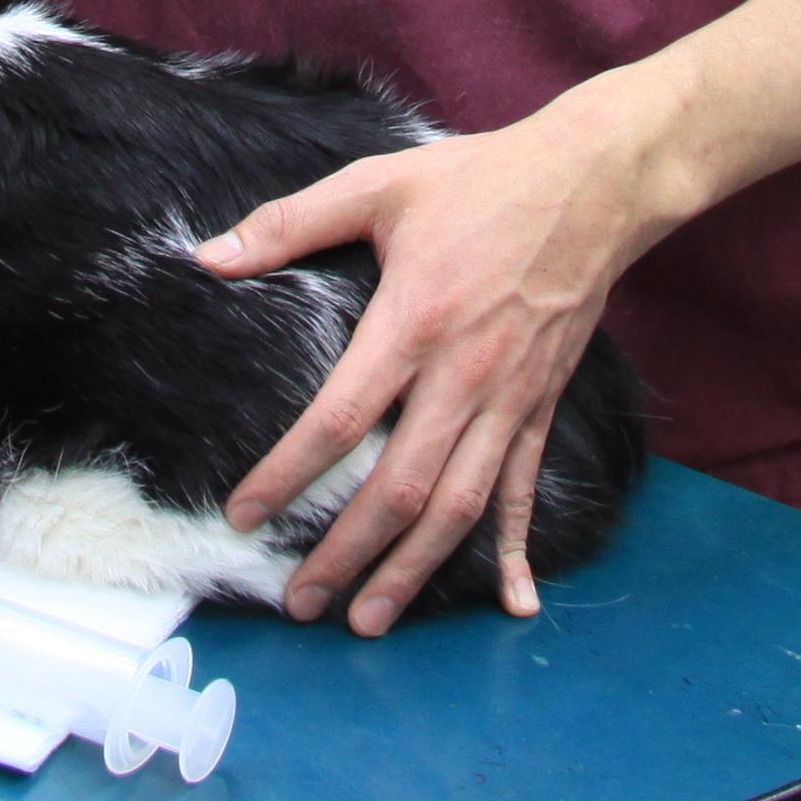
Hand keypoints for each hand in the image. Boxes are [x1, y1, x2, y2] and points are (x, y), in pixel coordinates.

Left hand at [198, 95, 672, 635]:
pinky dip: (516, 549)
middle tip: (302, 604)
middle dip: (347, 554)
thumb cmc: (479, 181)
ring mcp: (509, 398)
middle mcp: (463, 375)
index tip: (245, 515)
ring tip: (369, 619)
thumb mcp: (378, 184)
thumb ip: (290, 223)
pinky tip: (510, 602)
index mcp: (413, 322)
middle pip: (401, 488)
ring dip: (414, 570)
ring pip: (460, 506)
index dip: (288, 474)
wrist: (593, 183)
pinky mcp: (541, 404)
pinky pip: (526, 489)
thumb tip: (207, 257)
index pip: (340, 420)